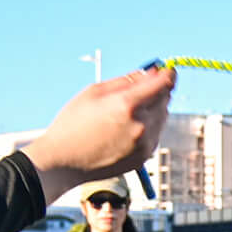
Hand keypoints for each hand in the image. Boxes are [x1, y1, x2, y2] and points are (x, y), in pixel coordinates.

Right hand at [23, 67, 173, 198]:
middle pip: (165, 99)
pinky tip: (124, 128)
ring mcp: (144, 143)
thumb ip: (127, 80)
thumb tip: (152, 72)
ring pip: (162, 117)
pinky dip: (147, 126)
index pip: (163, 83)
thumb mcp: (95, 91)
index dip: (168, 73)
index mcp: (127, 104)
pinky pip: (155, 133)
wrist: (64, 162)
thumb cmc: (74, 122)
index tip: (167, 69)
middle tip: (139, 89)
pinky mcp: (144, 156)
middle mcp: (140, 125)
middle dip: (156, 90)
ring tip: (124, 113)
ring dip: (152, 109)